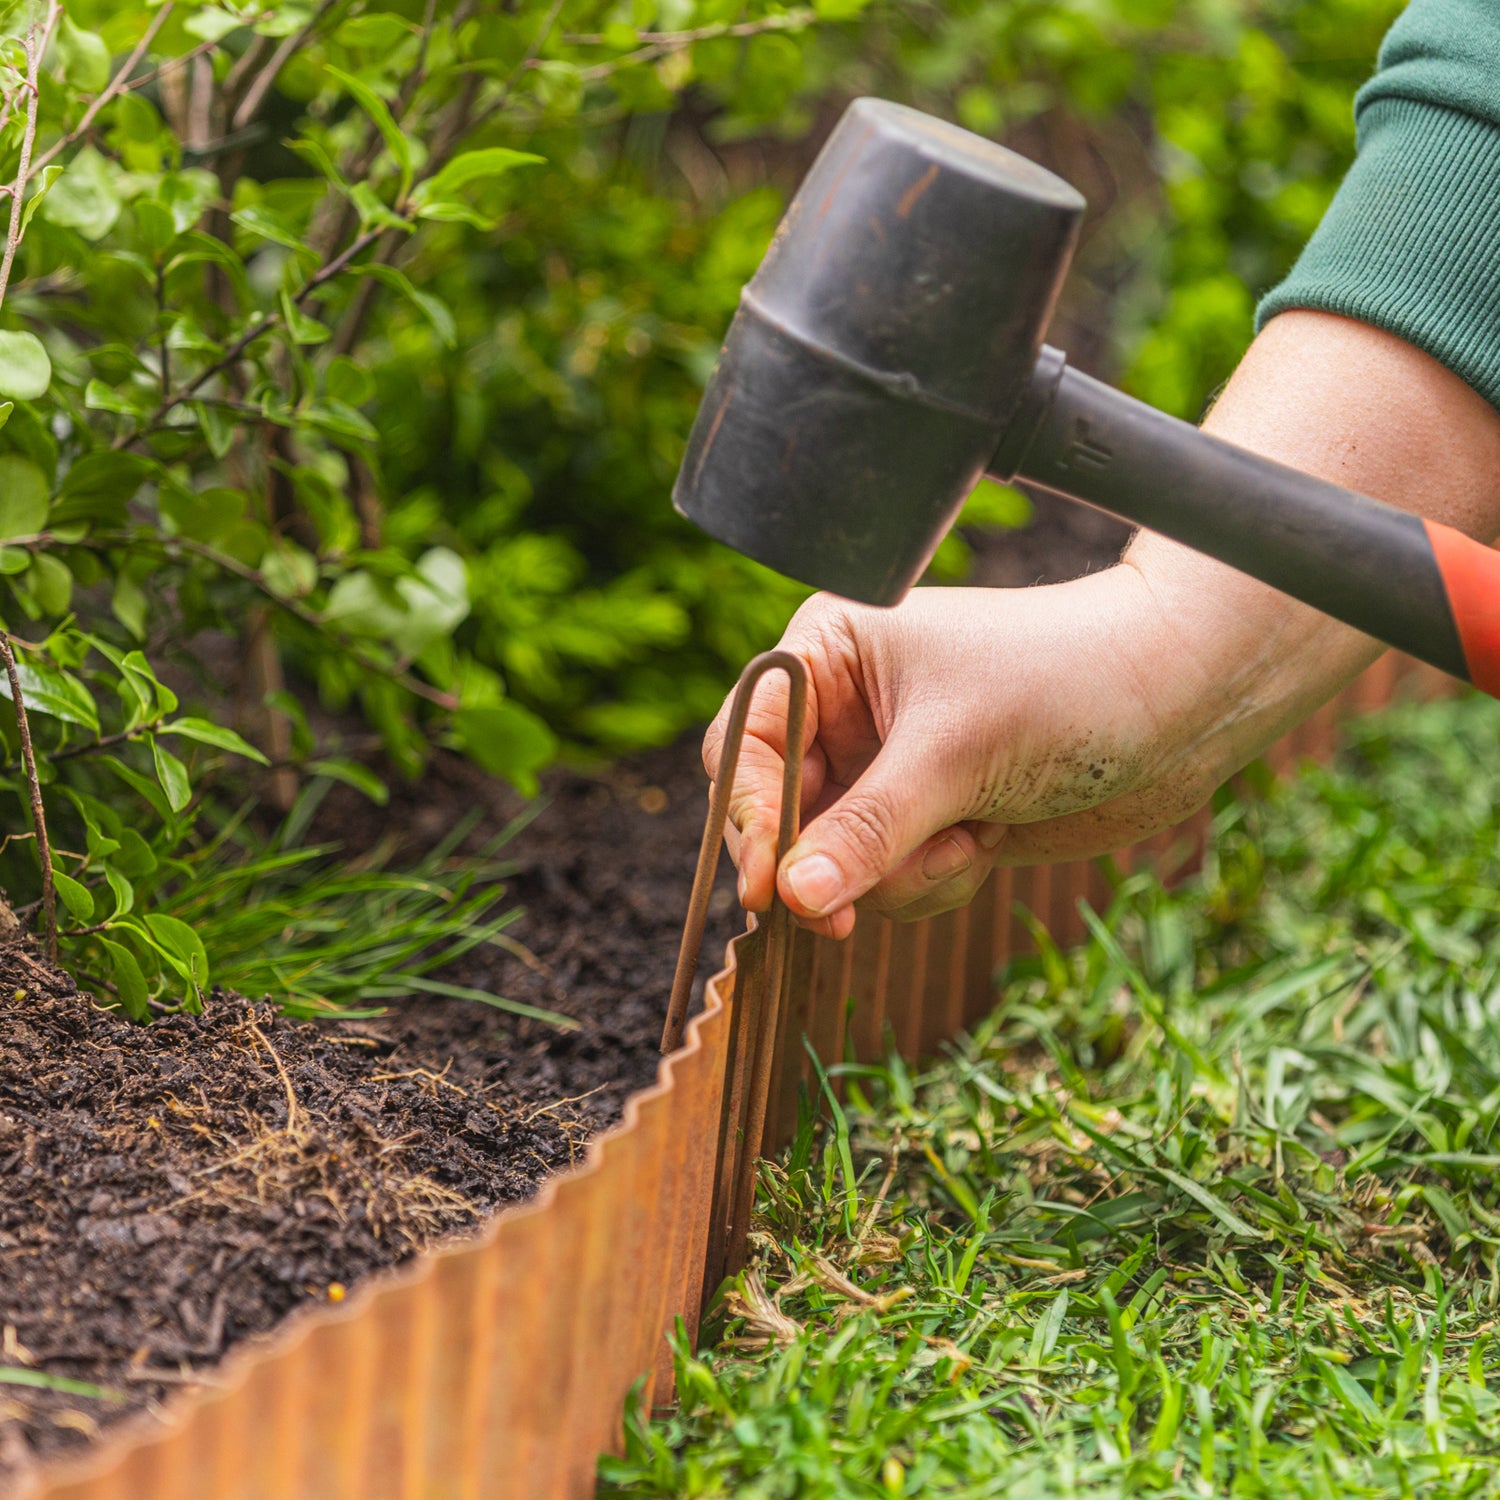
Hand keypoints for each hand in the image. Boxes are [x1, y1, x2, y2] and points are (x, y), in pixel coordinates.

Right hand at [704, 570, 1223, 936]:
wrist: (1182, 703)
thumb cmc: (1066, 683)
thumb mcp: (955, 755)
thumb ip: (866, 829)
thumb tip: (790, 896)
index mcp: (833, 652)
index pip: (746, 742)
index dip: (749, 815)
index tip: (769, 887)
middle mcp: (846, 709)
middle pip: (781, 814)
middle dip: (832, 860)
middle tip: (841, 917)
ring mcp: (887, 768)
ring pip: (836, 861)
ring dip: (897, 874)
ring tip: (968, 840)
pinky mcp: (928, 817)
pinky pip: (889, 880)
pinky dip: (931, 880)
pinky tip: (987, 841)